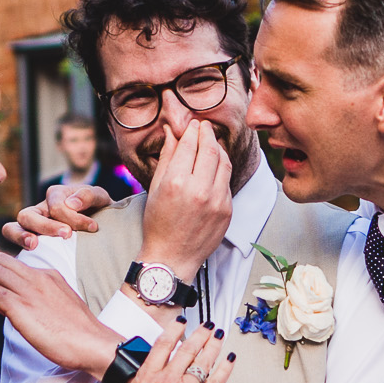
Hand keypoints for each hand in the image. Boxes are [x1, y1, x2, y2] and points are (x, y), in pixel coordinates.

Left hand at [0, 253, 123, 374]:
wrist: (94, 344)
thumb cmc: (79, 336)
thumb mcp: (56, 311)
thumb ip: (31, 304)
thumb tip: (1, 305)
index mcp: (49, 276)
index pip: (15, 264)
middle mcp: (38, 277)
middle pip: (0, 260)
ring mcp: (29, 290)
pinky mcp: (21, 306)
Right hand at [3, 183, 113, 248]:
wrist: (103, 226)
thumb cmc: (99, 211)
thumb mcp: (99, 198)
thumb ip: (88, 195)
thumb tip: (71, 204)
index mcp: (55, 195)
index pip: (56, 206)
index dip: (74, 217)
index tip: (93, 227)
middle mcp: (39, 210)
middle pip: (28, 215)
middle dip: (46, 226)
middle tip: (67, 235)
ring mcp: (32, 227)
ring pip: (11, 228)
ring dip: (20, 236)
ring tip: (33, 245)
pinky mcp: (31, 243)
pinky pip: (15, 245)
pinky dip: (17, 248)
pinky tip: (30, 255)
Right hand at [93, 318, 232, 382]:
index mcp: (147, 376)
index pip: (163, 345)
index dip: (174, 331)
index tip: (181, 324)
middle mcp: (167, 379)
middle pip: (187, 349)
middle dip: (200, 335)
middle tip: (207, 327)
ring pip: (202, 361)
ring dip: (213, 346)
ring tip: (219, 336)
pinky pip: (216, 381)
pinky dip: (225, 369)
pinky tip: (230, 359)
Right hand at [136, 118, 232, 277]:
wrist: (171, 257)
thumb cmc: (158, 224)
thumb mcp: (155, 188)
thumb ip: (167, 157)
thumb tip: (172, 132)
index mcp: (176, 183)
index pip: (190, 145)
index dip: (192, 131)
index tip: (192, 125)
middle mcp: (199, 190)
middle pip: (210, 149)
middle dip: (207, 134)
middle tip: (204, 127)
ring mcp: (217, 201)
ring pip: (224, 163)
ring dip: (218, 149)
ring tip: (211, 143)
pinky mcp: (228, 210)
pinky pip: (227, 182)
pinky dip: (221, 170)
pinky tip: (214, 167)